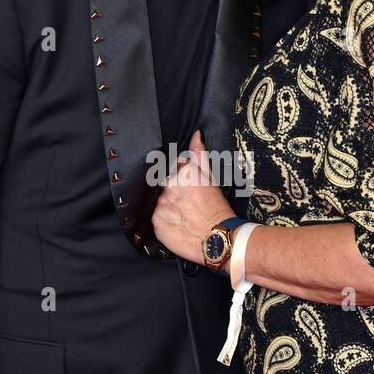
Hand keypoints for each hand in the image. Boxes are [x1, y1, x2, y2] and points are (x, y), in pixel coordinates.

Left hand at [151, 129, 233, 261]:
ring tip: (182, 216)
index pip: (172, 169)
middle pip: (164, 186)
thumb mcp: (210, 177)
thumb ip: (199, 154)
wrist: (218, 239)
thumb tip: (196, 134)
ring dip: (168, 206)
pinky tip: (177, 224)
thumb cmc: (217, 207)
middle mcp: (168, 188)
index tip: (189, 190)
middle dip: (173, 193)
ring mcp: (160, 206)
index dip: (181, 180)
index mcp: (182, 173)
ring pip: (158, 202)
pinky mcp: (156, 223)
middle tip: (187, 204)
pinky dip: (164, 220)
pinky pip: (155, 219)